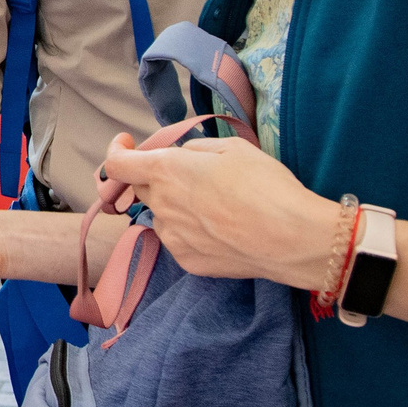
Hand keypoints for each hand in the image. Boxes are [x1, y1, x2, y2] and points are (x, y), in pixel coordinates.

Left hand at [98, 132, 338, 289]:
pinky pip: (179, 240)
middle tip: (190, 174)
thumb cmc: (264, 184)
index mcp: (166, 170)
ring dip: (175, 206)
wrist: (290, 237)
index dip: (117, 151)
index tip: (128, 145)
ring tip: (215, 205)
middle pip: (141, 188)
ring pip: (162, 215)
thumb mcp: (231, 147)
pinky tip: (222, 229)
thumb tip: (182, 156)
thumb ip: (194, 148)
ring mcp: (172, 237)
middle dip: (155, 177)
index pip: (117, 164)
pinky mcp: (187, 261)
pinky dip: (190, 230)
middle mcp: (161, 204)